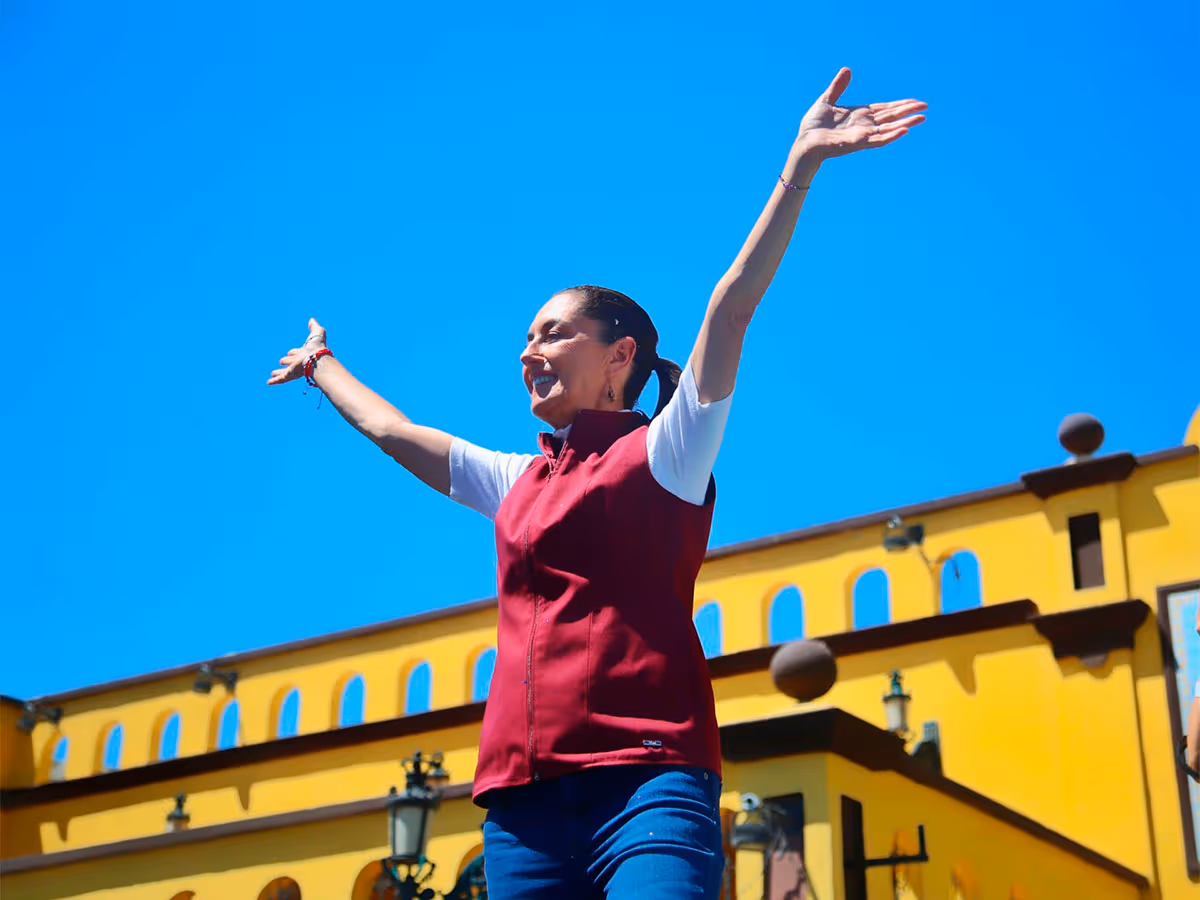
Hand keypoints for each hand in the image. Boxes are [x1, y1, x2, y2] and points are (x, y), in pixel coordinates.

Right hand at [267, 318, 326, 384]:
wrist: (315, 358)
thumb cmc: (317, 346)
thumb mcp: (316, 333)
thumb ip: (314, 326)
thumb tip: (311, 319)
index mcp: (305, 353)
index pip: (298, 353)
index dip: (294, 352)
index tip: (291, 352)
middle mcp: (300, 362)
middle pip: (292, 362)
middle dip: (287, 361)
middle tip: (282, 361)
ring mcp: (295, 369)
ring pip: (285, 371)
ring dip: (279, 372)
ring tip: (273, 373)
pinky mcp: (290, 375)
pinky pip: (281, 379)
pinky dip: (274, 381)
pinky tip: (268, 382)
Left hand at [792, 68, 926, 164]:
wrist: (804, 142)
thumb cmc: (813, 126)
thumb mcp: (826, 100)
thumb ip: (838, 87)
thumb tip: (847, 70)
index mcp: (860, 115)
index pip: (885, 108)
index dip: (901, 104)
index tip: (916, 101)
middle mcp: (864, 125)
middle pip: (891, 117)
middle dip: (908, 111)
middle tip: (926, 107)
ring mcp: (862, 135)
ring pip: (889, 128)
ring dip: (906, 123)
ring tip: (922, 118)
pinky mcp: (857, 143)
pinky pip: (878, 139)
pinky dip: (891, 135)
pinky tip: (904, 130)